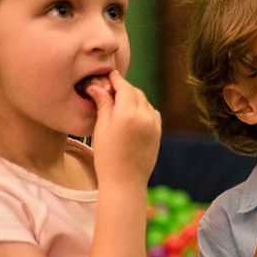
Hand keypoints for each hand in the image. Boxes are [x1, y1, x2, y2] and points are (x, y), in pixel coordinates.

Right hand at [87, 69, 161, 188]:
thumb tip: (98, 85)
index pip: (124, 87)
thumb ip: (103, 104)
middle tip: (110, 88)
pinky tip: (132, 114)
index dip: (116, 79)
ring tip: (119, 101)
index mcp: (128, 113)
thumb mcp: (101, 128)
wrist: (125, 181)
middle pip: (135, 92)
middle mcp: (145, 116)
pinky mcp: (158, 132)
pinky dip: (143, 108)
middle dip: (124, 88)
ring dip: (133, 98)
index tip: (109, 74)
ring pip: (145, 101)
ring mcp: (154, 124)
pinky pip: (152, 112)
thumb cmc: (107, 156)